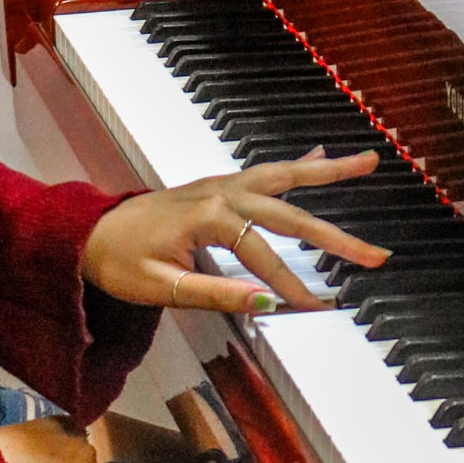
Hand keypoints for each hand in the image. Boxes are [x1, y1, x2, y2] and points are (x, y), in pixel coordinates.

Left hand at [79, 148, 387, 312]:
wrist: (88, 235)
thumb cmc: (119, 263)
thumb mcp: (160, 289)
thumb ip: (215, 295)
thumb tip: (265, 303)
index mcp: (207, 216)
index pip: (262, 255)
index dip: (289, 285)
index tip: (315, 307)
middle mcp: (221, 191)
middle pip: (289, 213)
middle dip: (335, 236)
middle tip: (375, 255)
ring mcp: (221, 183)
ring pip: (284, 176)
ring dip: (328, 172)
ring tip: (370, 162)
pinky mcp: (219, 185)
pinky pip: (267, 171)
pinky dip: (297, 164)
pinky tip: (324, 155)